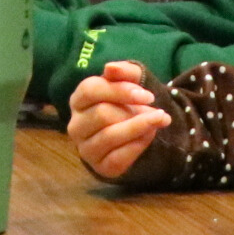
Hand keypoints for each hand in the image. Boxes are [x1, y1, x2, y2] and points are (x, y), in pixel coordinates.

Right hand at [67, 61, 167, 180]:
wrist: (135, 133)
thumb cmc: (128, 103)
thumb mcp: (131, 82)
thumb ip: (123, 71)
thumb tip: (110, 68)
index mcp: (78, 100)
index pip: (90, 90)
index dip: (120, 91)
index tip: (148, 96)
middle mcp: (76, 125)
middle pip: (102, 114)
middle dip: (133, 112)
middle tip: (157, 112)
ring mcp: (85, 148)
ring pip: (110, 136)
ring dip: (139, 127)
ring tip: (158, 122)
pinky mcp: (100, 167)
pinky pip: (118, 158)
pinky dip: (138, 145)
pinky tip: (150, 136)